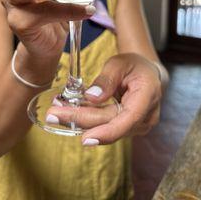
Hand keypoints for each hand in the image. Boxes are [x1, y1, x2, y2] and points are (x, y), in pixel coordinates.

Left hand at [46, 53, 161, 144]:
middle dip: (80, 121)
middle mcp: (144, 118)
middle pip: (109, 124)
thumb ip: (107, 79)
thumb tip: (91, 97)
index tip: (84, 138)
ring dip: (78, 121)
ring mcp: (136, 126)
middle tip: (53, 115)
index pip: (127, 120)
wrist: (147, 74)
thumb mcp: (120, 63)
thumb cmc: (135, 66)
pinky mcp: (124, 128)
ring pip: (104, 127)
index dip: (106, 132)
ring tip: (55, 112)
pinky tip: (66, 112)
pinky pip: (104, 126)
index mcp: (147, 98)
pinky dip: (84, 119)